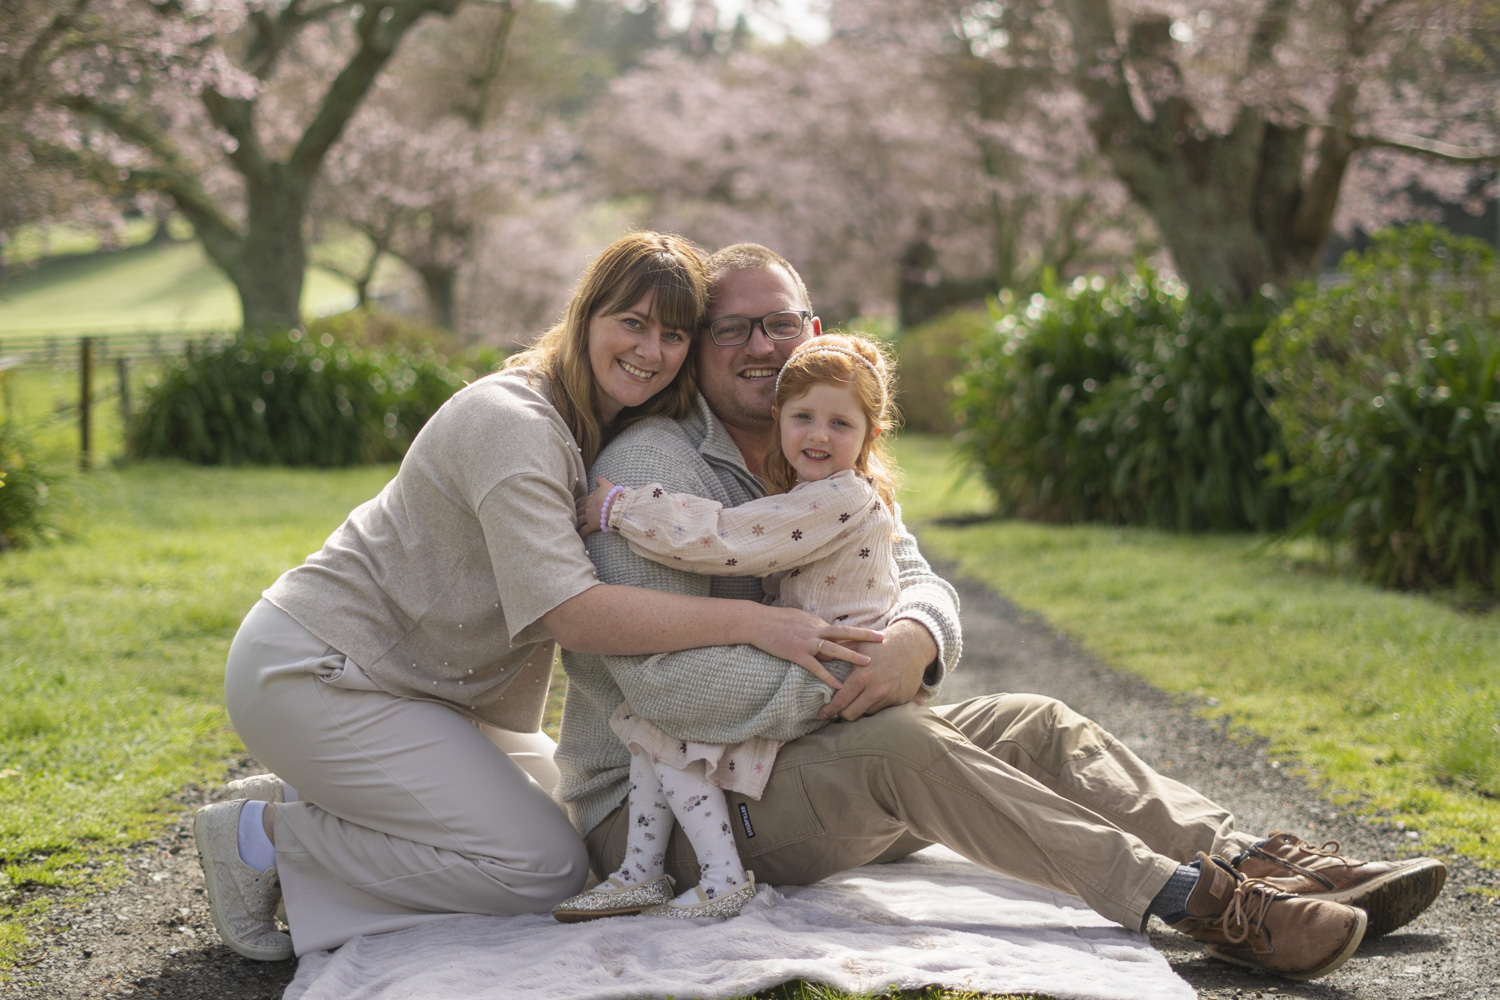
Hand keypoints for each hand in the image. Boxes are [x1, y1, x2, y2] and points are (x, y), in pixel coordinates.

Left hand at [576, 477, 617, 536]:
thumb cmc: (613, 495)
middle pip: (578, 510)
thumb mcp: (606, 484)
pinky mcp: (592, 525)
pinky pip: (584, 530)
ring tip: (574, 524)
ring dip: (576, 522)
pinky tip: (579, 534)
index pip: (582, 501)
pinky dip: (581, 532)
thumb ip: (600, 481)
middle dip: (576, 513)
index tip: (579, 507)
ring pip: (578, 520)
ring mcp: (589, 516)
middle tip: (574, 515)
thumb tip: (596, 478)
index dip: (580, 504)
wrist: (617, 506)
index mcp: (590, 498)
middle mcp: (587, 507)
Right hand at [749, 605, 883, 690]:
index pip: (841, 629)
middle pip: (844, 633)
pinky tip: (838, 685)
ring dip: (851, 656)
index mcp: (816, 622)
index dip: (858, 632)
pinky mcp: (796, 653)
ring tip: (868, 663)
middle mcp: (814, 630)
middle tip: (882, 639)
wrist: (756, 622)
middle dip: (864, 636)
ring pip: (833, 649)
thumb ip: (813, 625)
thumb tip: (824, 629)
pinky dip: (827, 676)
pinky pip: (815, 666)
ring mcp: (806, 642)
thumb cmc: (775, 619)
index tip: (875, 633)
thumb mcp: (798, 617)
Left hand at [818, 618, 936, 720]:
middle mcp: (877, 690)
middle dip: (842, 713)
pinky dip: (877, 703)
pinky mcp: (901, 700)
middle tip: (838, 709)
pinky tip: (876, 692)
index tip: (821, 714)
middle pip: (852, 714)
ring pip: (868, 712)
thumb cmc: (881, 643)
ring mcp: (890, 696)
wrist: (913, 644)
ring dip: (861, 707)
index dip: (829, 710)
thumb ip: (836, 652)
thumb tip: (816, 654)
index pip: (841, 701)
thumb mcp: (857, 643)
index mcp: (863, 677)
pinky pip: (883, 708)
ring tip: (859, 697)